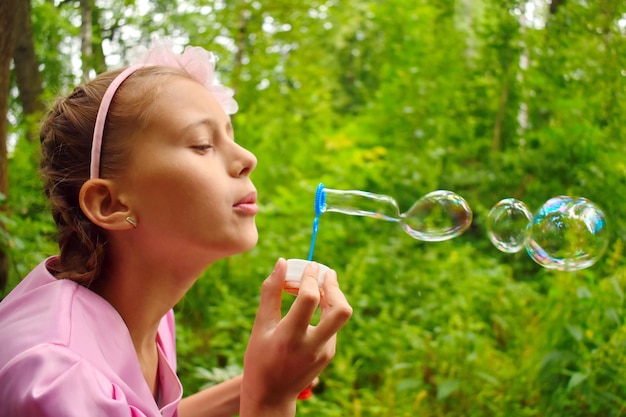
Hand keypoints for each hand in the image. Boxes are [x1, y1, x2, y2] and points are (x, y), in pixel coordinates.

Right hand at [240, 258, 351, 415]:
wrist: (271, 395)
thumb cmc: (260, 357)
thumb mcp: (260, 326)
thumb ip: (270, 293)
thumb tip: (281, 262)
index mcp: (290, 337)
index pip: (310, 299)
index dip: (311, 278)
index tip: (309, 265)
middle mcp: (312, 346)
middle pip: (341, 310)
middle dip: (335, 286)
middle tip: (326, 272)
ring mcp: (324, 352)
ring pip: (340, 315)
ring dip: (332, 296)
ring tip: (317, 285)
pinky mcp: (329, 354)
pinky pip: (333, 325)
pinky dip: (326, 309)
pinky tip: (312, 304)